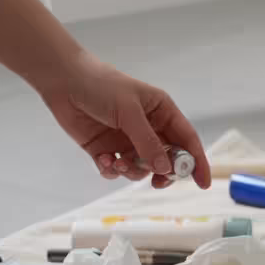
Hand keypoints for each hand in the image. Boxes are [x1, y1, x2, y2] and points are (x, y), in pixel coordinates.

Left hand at [39, 52, 211, 188]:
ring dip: (132, 171)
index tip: (201, 183)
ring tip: (119, 164)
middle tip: (156, 181)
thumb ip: (148, 142)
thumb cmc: (101, 86)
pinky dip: (111, 170)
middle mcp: (148, 128)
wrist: (63, 81)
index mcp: (161, 112)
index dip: (196, 162)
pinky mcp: (105, 149)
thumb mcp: (129, 112)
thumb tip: (165, 169)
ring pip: (141, 168)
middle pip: (166, 159)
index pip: (186, 140)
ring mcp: (126, 140)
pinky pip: (116, 170)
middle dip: (162, 172)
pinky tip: (103, 160)